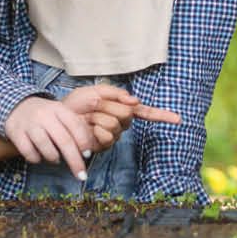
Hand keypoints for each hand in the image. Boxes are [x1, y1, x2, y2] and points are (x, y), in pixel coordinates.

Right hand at [7, 97, 94, 179]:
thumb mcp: (61, 114)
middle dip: (74, 160)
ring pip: (45, 146)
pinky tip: (39, 158)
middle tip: (81, 175)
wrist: (16, 106)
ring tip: (56, 159)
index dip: (84, 142)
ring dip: (54, 158)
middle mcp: (45, 115)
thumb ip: (75, 128)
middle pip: (64, 140)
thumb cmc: (46, 115)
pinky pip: (28, 151)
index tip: (87, 155)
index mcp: (59, 109)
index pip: (76, 126)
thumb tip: (88, 151)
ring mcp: (29, 124)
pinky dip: (36, 159)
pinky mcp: (15, 133)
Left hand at [56, 85, 184, 158]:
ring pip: (115, 124)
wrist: (57, 116)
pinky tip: (88, 129)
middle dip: (107, 107)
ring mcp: (113, 136)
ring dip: (98, 117)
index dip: (163, 116)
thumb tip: (136, 100)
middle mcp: (122, 124)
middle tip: (93, 107)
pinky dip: (95, 130)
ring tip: (87, 118)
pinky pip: (107, 136)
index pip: (147, 113)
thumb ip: (116, 93)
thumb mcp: (96, 91)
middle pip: (127, 114)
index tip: (179, 120)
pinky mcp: (102, 146)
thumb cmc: (76, 104)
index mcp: (123, 109)